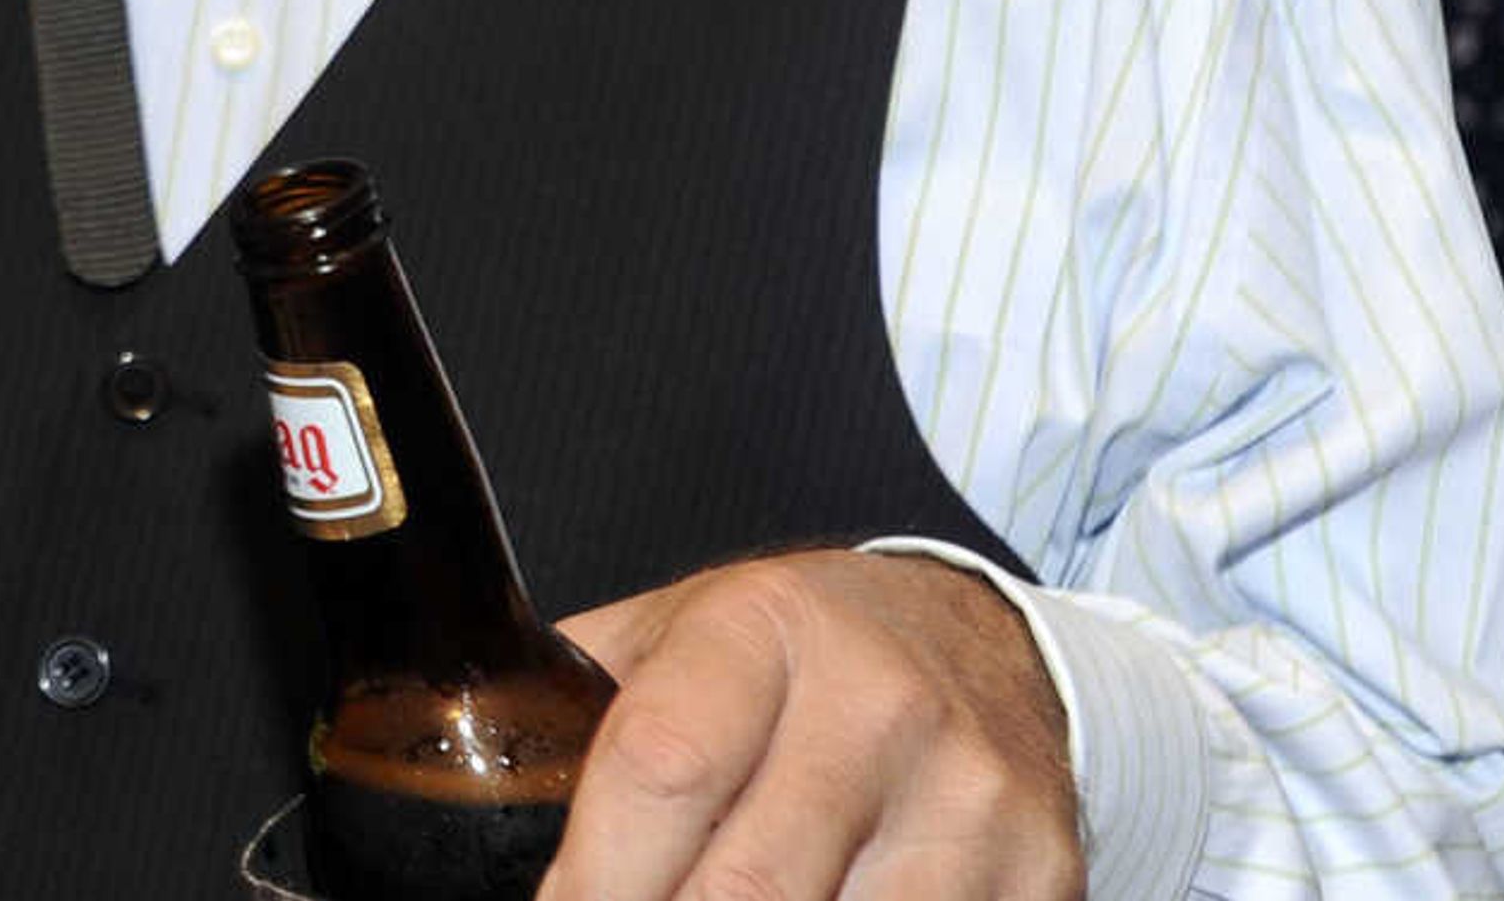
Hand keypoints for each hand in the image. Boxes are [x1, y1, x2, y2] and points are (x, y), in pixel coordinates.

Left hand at [545, 549, 1077, 900]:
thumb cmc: (797, 651)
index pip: (661, 770)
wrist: (984, 642)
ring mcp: (971, 799)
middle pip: (747, 889)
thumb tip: (463, 778)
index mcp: (764, 628)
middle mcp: (879, 704)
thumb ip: (578, 706)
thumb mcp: (679, 635)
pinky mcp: (1040, 875)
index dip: (593, 879)